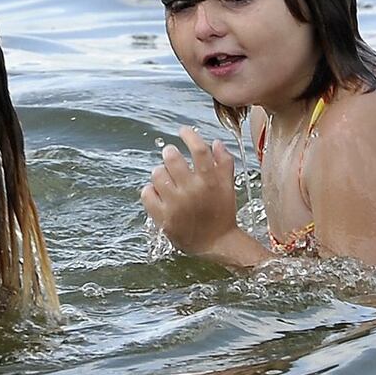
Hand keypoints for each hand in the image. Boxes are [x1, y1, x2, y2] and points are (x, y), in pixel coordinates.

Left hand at [140, 127, 242, 258]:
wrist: (216, 243)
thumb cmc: (222, 213)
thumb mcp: (228, 187)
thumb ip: (224, 163)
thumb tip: (215, 142)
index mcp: (210, 182)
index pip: (199, 149)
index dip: (189, 135)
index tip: (183, 131)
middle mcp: (192, 191)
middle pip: (172, 158)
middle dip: (170, 153)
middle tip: (171, 155)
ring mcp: (175, 205)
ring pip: (157, 174)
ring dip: (161, 172)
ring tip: (167, 178)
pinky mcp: (163, 218)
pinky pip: (147, 193)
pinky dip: (150, 189)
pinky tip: (159, 192)